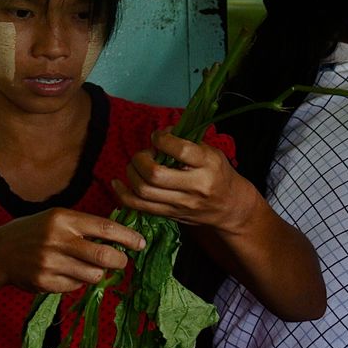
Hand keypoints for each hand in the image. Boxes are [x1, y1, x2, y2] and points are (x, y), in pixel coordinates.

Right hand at [0, 207, 145, 293]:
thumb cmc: (34, 231)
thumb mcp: (56, 218)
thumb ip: (84, 226)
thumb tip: (119, 238)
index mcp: (63, 219)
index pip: (104, 228)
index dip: (127, 237)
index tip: (141, 243)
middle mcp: (57, 240)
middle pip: (104, 256)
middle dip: (120, 261)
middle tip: (122, 261)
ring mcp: (50, 263)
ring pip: (93, 275)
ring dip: (97, 273)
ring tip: (85, 266)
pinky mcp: (45, 283)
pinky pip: (75, 286)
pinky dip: (77, 281)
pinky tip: (64, 272)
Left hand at [114, 129, 255, 232]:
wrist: (230, 207)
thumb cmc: (218, 174)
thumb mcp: (211, 153)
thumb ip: (186, 141)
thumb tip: (161, 132)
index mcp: (208, 165)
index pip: (180, 150)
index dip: (162, 139)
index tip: (158, 137)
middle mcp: (195, 187)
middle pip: (155, 175)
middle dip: (140, 159)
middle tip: (145, 154)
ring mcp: (181, 204)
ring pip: (143, 192)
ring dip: (131, 173)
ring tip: (135, 165)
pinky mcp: (170, 215)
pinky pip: (139, 207)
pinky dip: (123, 194)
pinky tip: (117, 182)